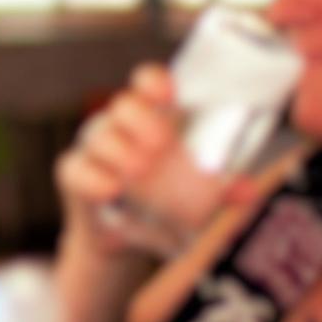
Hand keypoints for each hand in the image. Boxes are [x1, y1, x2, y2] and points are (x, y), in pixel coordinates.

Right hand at [58, 65, 230, 259]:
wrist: (124, 239)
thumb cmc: (161, 201)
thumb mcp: (195, 194)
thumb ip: (220, 190)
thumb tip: (247, 191)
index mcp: (149, 118)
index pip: (147, 84)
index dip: (154, 82)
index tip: (170, 95)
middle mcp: (119, 126)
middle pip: (123, 105)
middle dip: (141, 120)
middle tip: (159, 143)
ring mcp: (93, 148)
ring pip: (99, 135)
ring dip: (119, 150)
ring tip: (138, 170)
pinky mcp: (74, 174)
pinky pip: (76, 169)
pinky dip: (93, 178)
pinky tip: (111, 188)